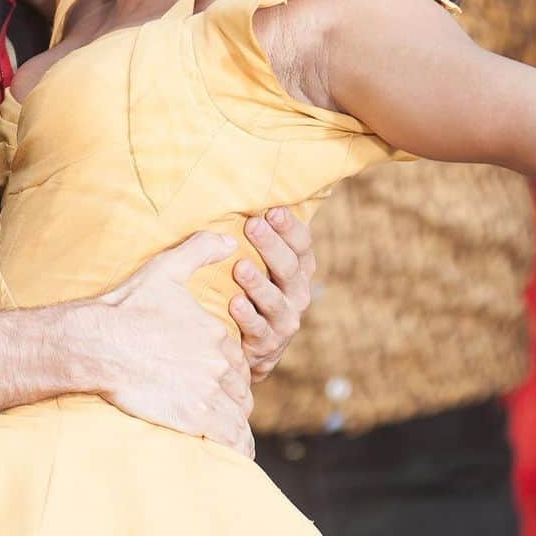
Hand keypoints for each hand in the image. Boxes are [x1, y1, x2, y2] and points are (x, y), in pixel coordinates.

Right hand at [90, 232, 255, 457]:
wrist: (96, 344)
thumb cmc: (127, 308)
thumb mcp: (165, 271)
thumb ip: (199, 251)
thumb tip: (228, 238)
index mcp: (217, 333)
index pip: (238, 360)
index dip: (227, 370)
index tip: (215, 378)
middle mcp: (220, 362)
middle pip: (240, 389)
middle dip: (230, 396)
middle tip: (214, 404)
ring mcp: (209, 392)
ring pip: (238, 415)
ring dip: (232, 423)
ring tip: (224, 432)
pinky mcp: (196, 418)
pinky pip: (231, 440)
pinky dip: (235, 447)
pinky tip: (232, 453)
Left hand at [229, 208, 313, 380]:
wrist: (247, 346)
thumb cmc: (248, 290)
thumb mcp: (260, 264)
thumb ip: (259, 236)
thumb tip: (243, 189)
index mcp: (298, 270)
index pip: (301, 245)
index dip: (289, 227)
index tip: (271, 209)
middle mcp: (297, 294)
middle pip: (289, 268)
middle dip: (271, 245)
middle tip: (252, 225)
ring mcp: (284, 320)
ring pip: (275, 300)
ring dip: (258, 283)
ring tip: (240, 267)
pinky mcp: (267, 344)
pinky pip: (258, 330)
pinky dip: (247, 317)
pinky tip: (234, 303)